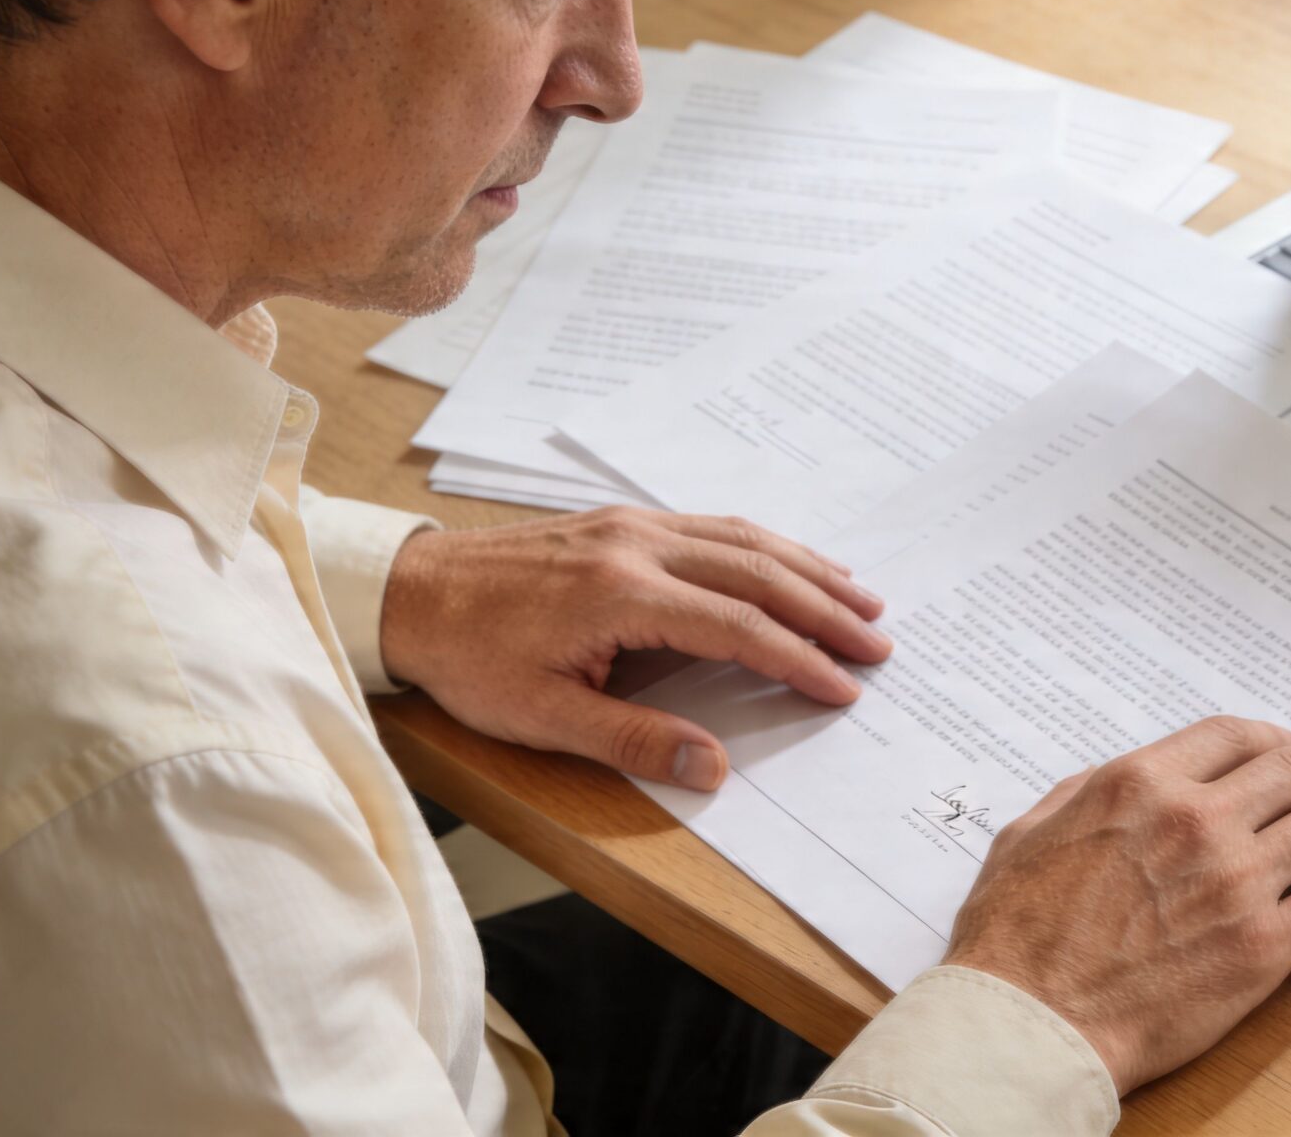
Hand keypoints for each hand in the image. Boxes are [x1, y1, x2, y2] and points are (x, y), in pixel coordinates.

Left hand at [378, 508, 889, 790]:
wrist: (412, 592)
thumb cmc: (470, 658)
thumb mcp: (542, 717)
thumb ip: (632, 740)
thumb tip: (711, 767)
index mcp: (622, 594)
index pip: (738, 627)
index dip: (799, 660)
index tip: (844, 687)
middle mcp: (638, 545)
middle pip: (757, 572)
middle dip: (825, 608)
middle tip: (878, 641)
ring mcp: (632, 526)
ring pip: (742, 538)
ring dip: (807, 568)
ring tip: (859, 597)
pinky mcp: (622, 523)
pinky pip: (713, 526)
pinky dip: (765, 547)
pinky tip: (789, 564)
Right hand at [942, 716, 1290, 1093]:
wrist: (1032, 1023)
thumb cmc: (1015, 938)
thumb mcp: (1028, 835)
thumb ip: (1079, 797)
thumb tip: (1114, 784)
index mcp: (1139, 786)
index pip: (1233, 737)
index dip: (1273, 739)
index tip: (1289, 751)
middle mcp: (1198, 821)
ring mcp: (1239, 883)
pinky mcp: (1265, 948)